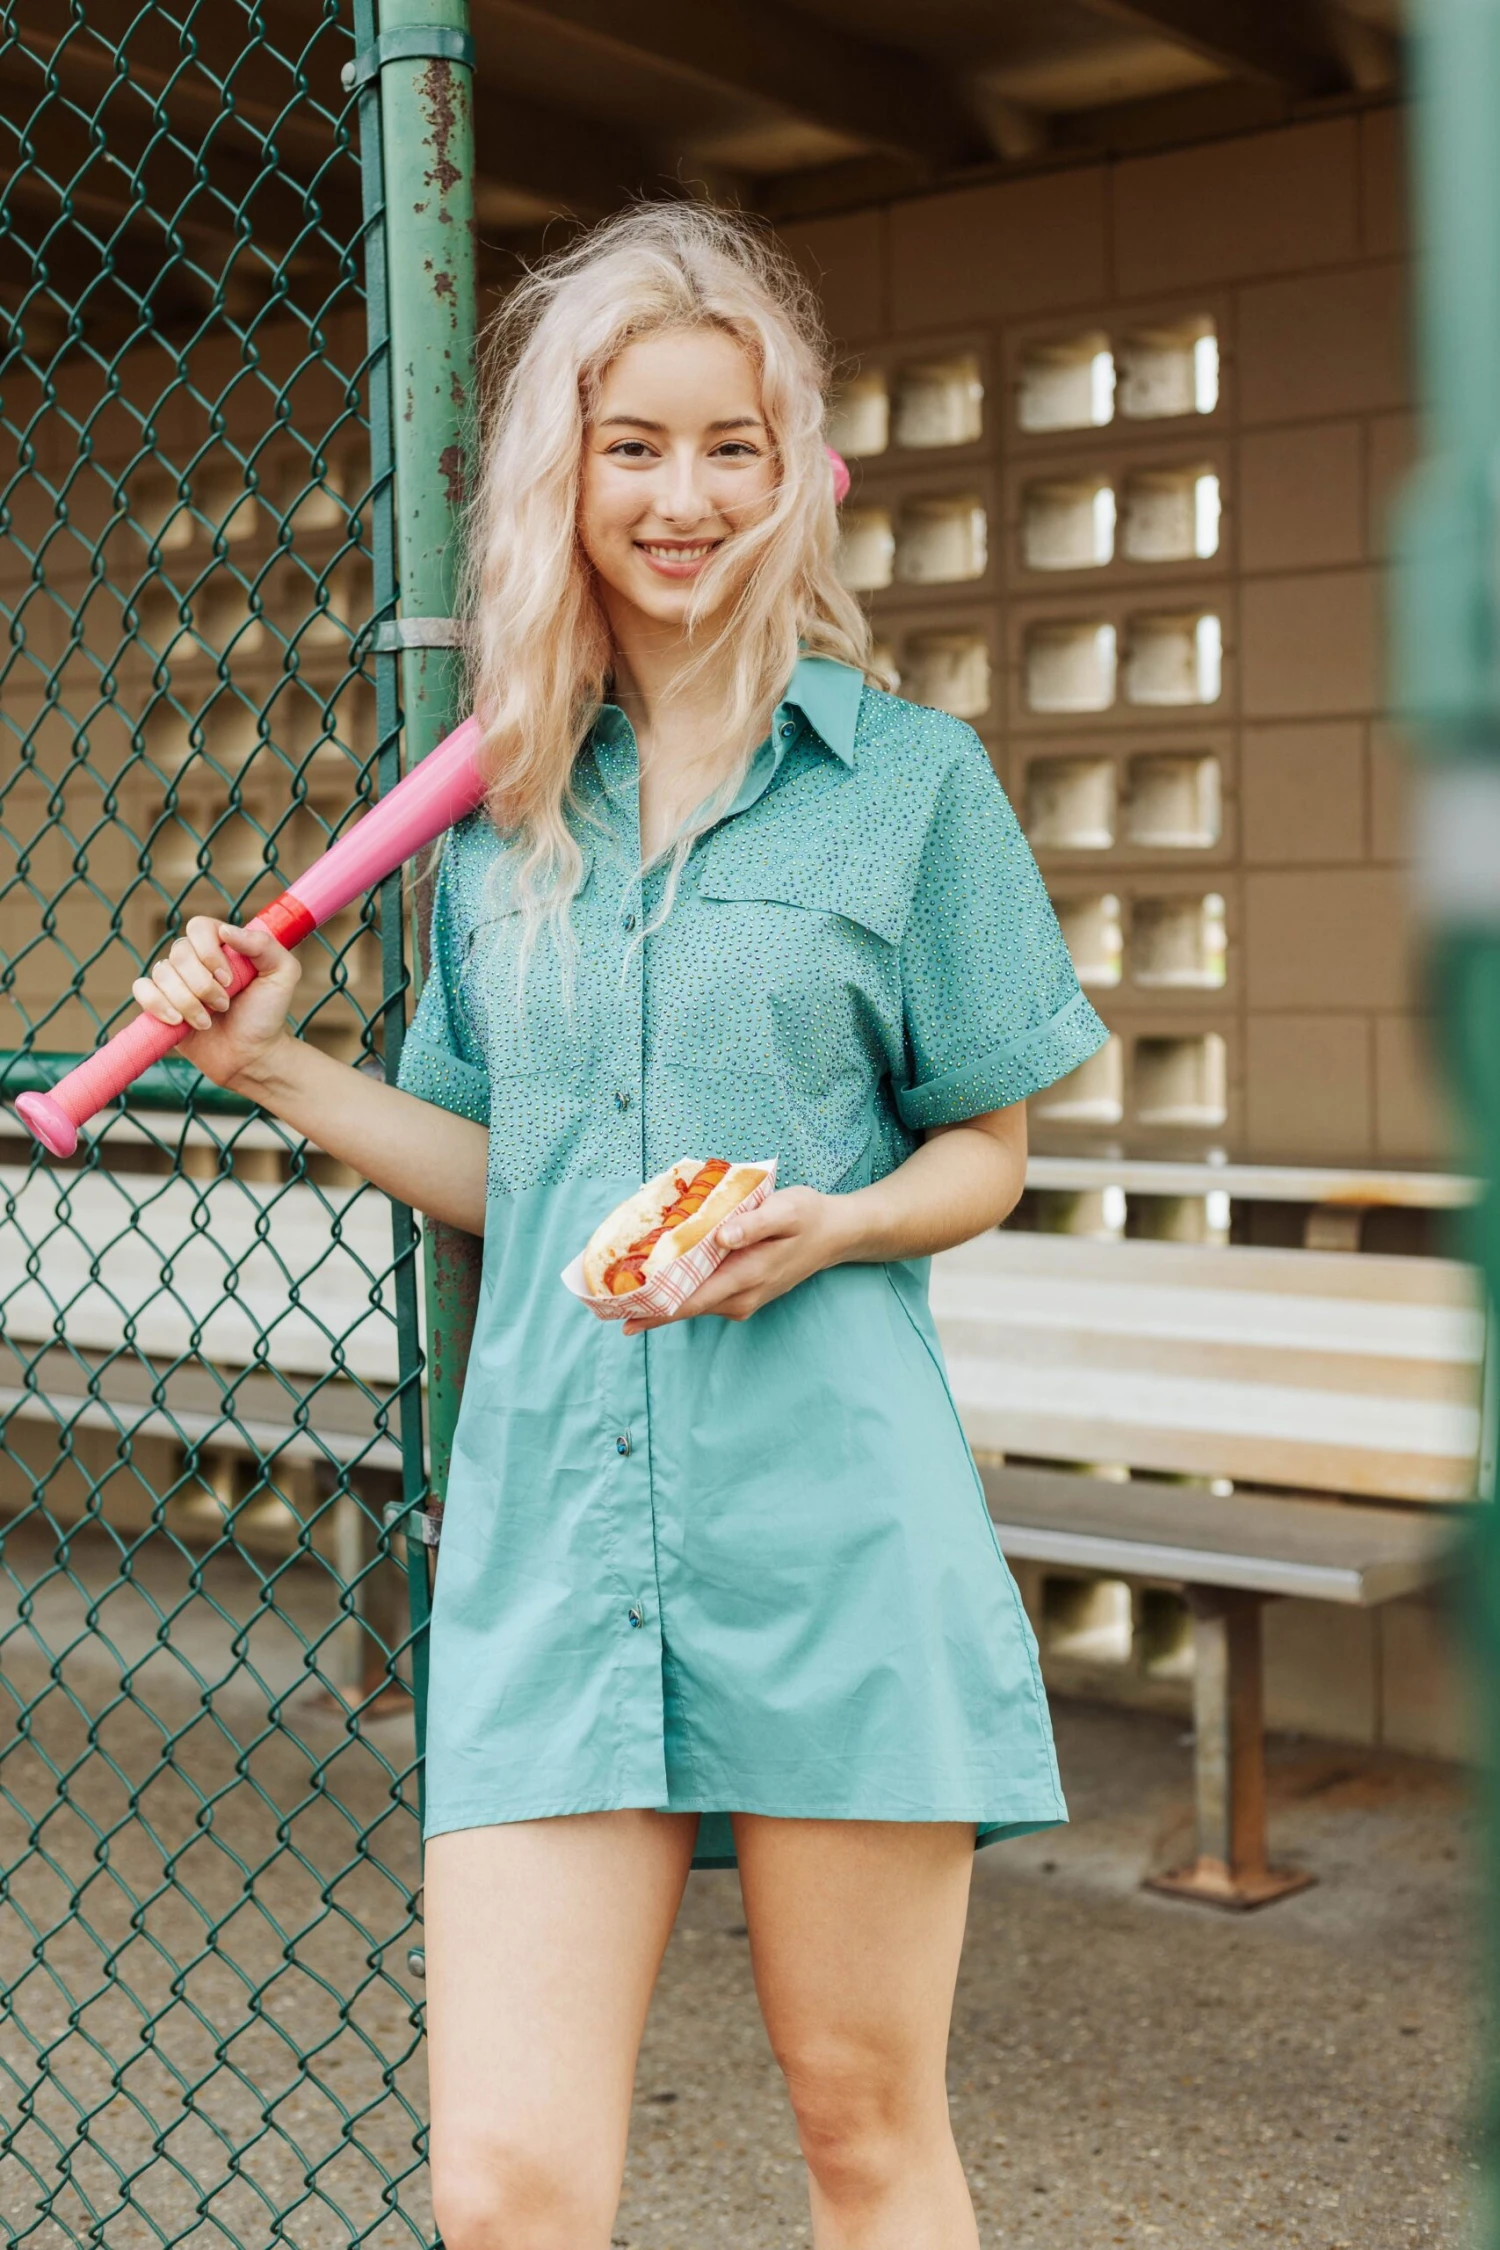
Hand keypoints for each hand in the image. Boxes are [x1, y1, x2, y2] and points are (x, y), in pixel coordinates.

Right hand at [131, 914, 302, 1089]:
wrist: (252, 1055)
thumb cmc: (267, 1014)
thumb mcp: (282, 974)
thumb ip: (264, 946)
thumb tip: (226, 931)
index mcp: (221, 944)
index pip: (199, 927)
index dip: (209, 952)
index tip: (229, 979)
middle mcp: (195, 959)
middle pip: (179, 953)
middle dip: (202, 985)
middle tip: (225, 1005)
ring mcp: (175, 980)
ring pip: (162, 974)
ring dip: (187, 1002)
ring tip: (207, 1022)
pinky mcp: (159, 1003)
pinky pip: (141, 989)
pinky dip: (157, 1004)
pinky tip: (177, 1021)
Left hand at [620, 1185, 849, 1335]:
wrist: (835, 1234)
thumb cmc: (808, 1217)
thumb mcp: (786, 1210)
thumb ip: (753, 1223)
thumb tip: (720, 1237)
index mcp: (746, 1277)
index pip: (691, 1300)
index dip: (655, 1308)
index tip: (623, 1314)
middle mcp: (741, 1297)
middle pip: (685, 1309)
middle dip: (647, 1309)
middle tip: (606, 1307)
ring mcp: (743, 1300)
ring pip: (692, 1306)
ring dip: (660, 1303)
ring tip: (622, 1297)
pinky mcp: (743, 1294)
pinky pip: (703, 1299)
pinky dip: (678, 1294)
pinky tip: (657, 1285)